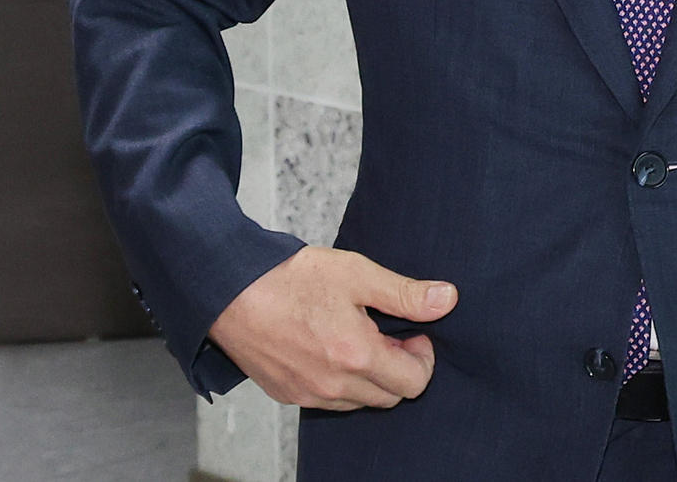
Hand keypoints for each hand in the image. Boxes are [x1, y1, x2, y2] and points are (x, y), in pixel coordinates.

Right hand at [208, 246, 457, 410]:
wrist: (229, 290)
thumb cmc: (290, 278)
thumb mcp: (356, 273)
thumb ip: (404, 293)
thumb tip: (447, 300)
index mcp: (356, 356)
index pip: (414, 382)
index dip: (422, 356)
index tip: (411, 331)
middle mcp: (334, 386)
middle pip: (390, 396)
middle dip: (398, 367)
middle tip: (386, 332)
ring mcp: (309, 395)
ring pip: (361, 402)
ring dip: (370, 376)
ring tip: (356, 336)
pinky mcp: (288, 395)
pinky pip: (330, 401)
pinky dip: (341, 382)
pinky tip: (330, 348)